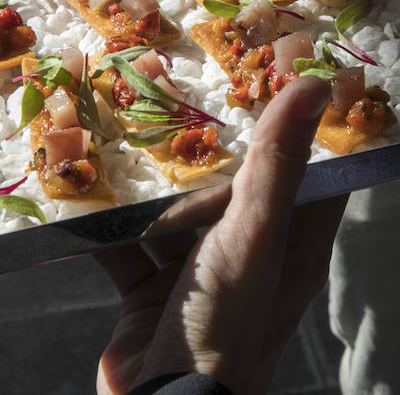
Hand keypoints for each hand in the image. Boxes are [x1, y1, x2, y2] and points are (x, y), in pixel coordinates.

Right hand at [94, 76, 344, 394]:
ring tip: (127, 128)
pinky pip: (127, 244)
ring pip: (177, 212)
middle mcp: (249, 255)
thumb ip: (276, 166)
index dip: (308, 126)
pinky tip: (83, 193)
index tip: (286, 73)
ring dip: (151, 185)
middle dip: (214, 147)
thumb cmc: (222, 327)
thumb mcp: (252, 238)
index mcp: (292, 244)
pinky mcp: (150, 289)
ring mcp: (198, 274)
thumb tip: (314, 87)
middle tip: (194, 88)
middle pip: (238, 186)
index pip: (316, 174)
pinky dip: (105, 226)